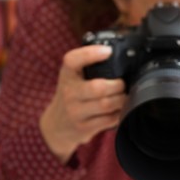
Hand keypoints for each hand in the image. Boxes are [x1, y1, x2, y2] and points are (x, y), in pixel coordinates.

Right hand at [40, 45, 126, 163]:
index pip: (73, 60)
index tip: (108, 51)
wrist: (57, 125)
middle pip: (98, 87)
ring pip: (106, 104)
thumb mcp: (73, 77)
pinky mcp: (84, 127)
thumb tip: (116, 54)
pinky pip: (109, 119)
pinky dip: (119, 113)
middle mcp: (69, 92)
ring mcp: (75, 112)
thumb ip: (89, 65)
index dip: (91, 54)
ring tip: (123, 96)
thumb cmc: (72, 95)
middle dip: (118, 85)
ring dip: (121, 100)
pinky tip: (118, 109)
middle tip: (122, 84)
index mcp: (67, 74)